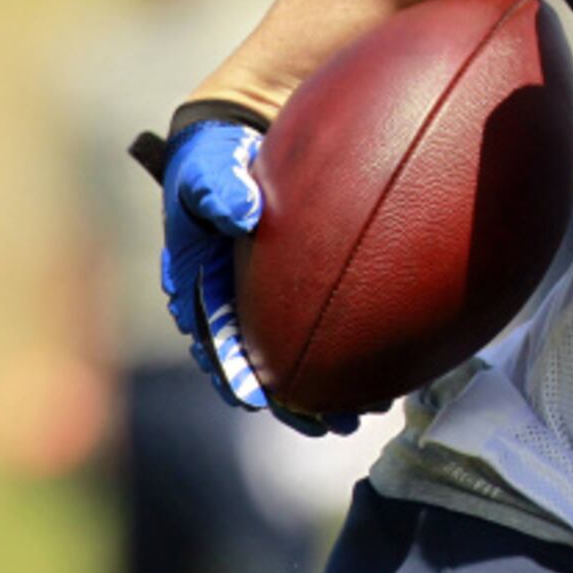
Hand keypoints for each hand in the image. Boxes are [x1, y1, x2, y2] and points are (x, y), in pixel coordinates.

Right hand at [133, 108, 360, 435]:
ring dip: (317, 397)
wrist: (240, 145)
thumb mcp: (209, 167)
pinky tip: (375, 384)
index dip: (232, 370)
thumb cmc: (217, 158)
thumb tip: (242, 214)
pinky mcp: (290, 294)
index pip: (213, 337)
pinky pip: (313, 336)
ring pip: (287, 360)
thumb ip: (219, 188)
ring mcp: (259, 301)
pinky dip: (341, 362)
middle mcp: (226, 302)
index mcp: (197, 281)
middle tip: (325, 427)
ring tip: (355, 422)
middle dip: (285, 401)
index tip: (255, 399)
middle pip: (254, 364)